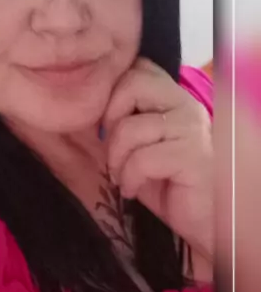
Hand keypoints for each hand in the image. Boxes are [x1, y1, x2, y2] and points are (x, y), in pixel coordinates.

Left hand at [102, 58, 212, 261]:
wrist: (206, 223)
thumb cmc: (171, 187)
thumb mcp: (141, 149)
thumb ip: (124, 123)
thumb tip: (86, 107)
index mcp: (173, 99)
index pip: (138, 68)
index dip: (112, 93)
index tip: (107, 126)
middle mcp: (185, 106)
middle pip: (132, 83)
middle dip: (110, 119)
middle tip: (113, 151)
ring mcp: (191, 129)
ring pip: (130, 127)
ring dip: (116, 160)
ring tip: (123, 178)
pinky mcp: (192, 156)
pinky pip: (142, 159)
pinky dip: (130, 179)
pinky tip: (133, 191)